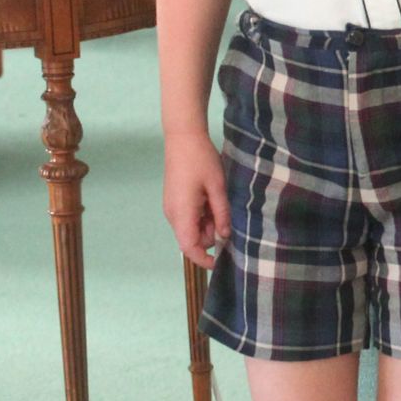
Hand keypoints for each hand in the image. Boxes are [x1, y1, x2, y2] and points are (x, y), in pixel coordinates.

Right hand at [163, 133, 229, 271]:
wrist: (183, 138)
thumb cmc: (201, 161)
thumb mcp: (217, 188)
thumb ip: (221, 214)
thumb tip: (225, 236)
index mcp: (181, 213)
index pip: (189, 247)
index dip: (204, 259)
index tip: (221, 262)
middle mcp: (173, 214)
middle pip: (193, 238)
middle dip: (212, 235)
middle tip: (228, 216)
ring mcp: (172, 208)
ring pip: (193, 228)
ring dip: (209, 223)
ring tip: (220, 202)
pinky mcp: (175, 201)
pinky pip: (190, 217)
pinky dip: (204, 215)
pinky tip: (213, 199)